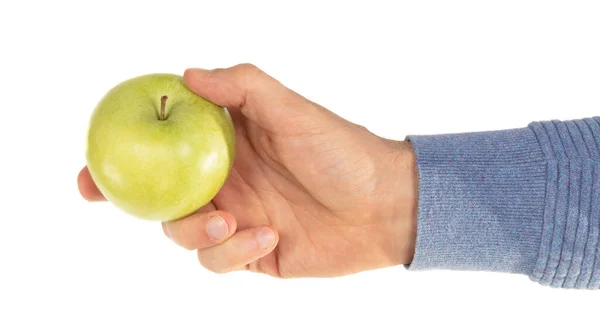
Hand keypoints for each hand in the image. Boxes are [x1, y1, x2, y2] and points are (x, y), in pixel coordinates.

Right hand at [77, 64, 417, 277]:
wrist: (385, 203)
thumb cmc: (341, 150)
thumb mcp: (291, 109)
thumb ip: (243, 87)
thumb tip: (188, 73)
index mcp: (226, 146)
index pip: (164, 146)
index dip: (125, 151)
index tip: (93, 159)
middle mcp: (225, 182)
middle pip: (159, 194)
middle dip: (127, 198)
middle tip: (105, 195)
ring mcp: (237, 219)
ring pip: (183, 232)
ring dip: (194, 230)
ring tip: (231, 222)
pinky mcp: (253, 252)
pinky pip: (221, 260)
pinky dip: (234, 252)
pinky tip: (269, 237)